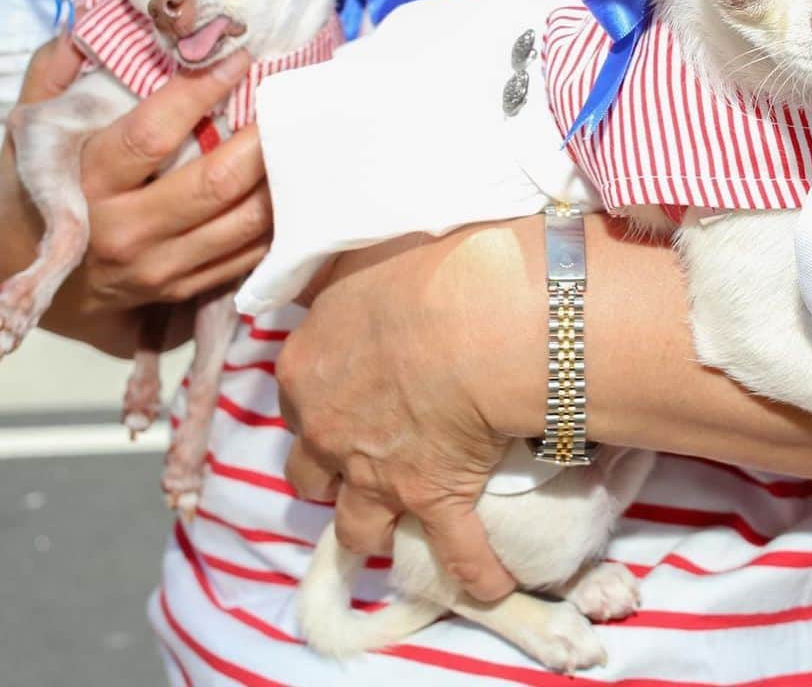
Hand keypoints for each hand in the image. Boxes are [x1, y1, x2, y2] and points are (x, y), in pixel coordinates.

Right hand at [1, 38, 272, 355]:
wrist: (22, 276)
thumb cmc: (34, 190)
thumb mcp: (28, 130)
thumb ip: (55, 74)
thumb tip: (90, 23)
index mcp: (86, 183)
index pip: (152, 134)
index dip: (200, 92)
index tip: (239, 57)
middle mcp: (125, 230)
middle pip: (214, 184)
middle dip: (261, 141)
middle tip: (290, 105)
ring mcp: (158, 267)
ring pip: (243, 224)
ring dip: (281, 181)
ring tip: (301, 142)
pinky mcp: (182, 289)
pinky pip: (247, 256)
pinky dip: (276, 221)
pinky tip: (291, 187)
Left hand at [277, 223, 547, 601]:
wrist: (472, 318)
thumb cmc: (416, 269)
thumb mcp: (352, 253)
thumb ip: (327, 271)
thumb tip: (316, 266)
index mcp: (305, 369)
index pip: (293, 399)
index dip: (314, 402)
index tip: (336, 397)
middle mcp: (329, 433)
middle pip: (310, 473)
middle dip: (328, 475)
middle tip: (353, 466)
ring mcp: (377, 475)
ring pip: (358, 527)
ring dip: (374, 533)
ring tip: (390, 534)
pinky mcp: (434, 499)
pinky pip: (455, 551)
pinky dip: (474, 571)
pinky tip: (489, 585)